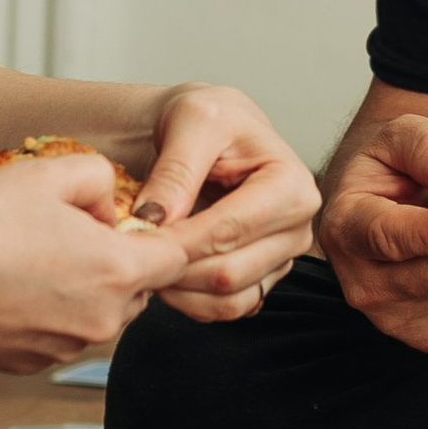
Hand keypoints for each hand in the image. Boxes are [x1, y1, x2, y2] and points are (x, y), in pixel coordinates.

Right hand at [0, 150, 223, 373]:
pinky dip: (50, 312)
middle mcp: (102, 320)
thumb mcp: (48, 174)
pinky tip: (7, 283)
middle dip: (119, 259)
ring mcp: (66, 349)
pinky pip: (62, 334)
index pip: (177, 257)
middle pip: (139, 287)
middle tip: (70, 230)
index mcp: (117, 270)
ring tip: (31, 254)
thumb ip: (102, 178)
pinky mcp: (32, 365)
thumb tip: (113, 208)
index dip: (164, 234)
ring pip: (100, 312)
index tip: (148, 220)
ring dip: (85, 287)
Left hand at [130, 83, 321, 324]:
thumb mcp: (191, 120)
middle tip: (129, 252)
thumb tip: (156, 219)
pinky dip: (189, 301)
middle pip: (229, 272)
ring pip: (227, 299)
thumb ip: (176, 170)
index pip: (231, 229)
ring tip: (144, 260)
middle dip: (173, 267)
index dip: (178, 240)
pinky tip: (164, 273)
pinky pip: (227, 309)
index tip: (135, 237)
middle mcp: (298, 226)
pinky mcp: (263, 277)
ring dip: (178, 289)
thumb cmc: (208, 120)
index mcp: (292, 185)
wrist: (209, 133)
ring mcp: (282, 257)